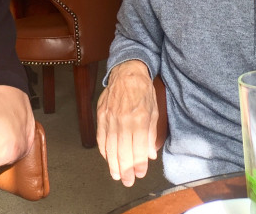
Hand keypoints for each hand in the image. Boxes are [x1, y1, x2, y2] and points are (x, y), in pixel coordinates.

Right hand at [96, 60, 157, 186]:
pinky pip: (101, 137)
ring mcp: (110, 117)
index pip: (139, 149)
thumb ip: (151, 134)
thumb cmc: (143, 91)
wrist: (127, 73)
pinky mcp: (101, 115)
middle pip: (123, 151)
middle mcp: (124, 120)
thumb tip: (150, 155)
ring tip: (116, 175)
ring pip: (110, 147)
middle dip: (126, 170)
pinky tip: (107, 158)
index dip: (139, 165)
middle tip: (127, 182)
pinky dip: (104, 150)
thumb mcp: (154, 111)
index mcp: (140, 119)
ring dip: (113, 164)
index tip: (140, 174)